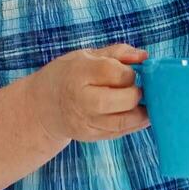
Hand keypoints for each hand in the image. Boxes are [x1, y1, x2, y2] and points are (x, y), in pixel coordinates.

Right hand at [27, 43, 148, 142]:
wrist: (41, 106)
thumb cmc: (68, 75)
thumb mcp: (86, 56)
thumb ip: (117, 53)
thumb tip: (144, 56)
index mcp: (78, 73)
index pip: (113, 72)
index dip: (128, 72)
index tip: (129, 72)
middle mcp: (81, 100)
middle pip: (122, 100)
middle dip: (137, 94)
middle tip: (140, 89)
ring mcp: (85, 121)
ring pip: (124, 121)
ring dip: (142, 113)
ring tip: (146, 103)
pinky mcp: (90, 136)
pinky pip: (119, 132)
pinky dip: (135, 124)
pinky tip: (141, 115)